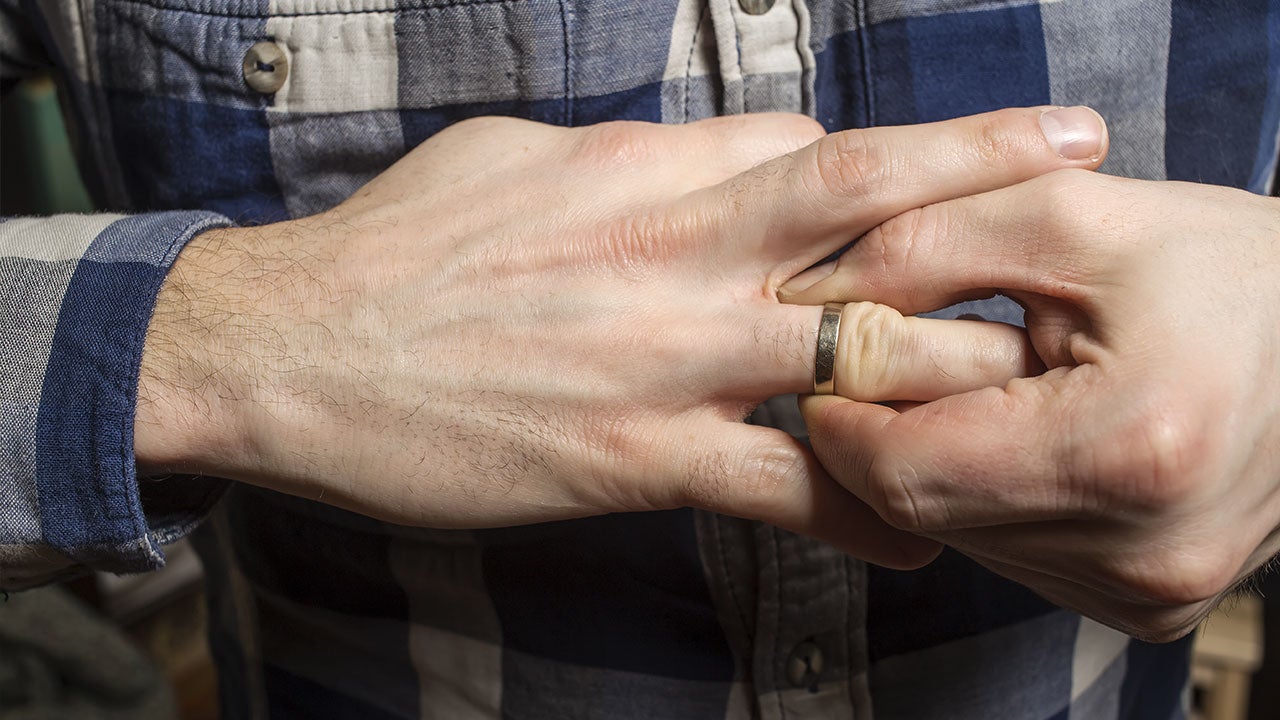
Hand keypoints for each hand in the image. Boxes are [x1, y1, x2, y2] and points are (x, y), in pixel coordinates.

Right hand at [136, 108, 1103, 567]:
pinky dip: (862, 512)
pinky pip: (780, 489)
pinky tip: (921, 537)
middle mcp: (669, 249)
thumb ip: (627, 155)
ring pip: (845, 349)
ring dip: (955, 357)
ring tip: (1044, 369)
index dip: (888, 159)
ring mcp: (659, 356)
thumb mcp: (514, 156)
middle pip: (858, 200)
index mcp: (639, 168)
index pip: (802, 146)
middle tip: (1082, 168)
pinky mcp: (631, 458)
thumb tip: (704, 149)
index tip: (955, 166)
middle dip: (982, 176)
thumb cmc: (399, 244)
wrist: (289, 349)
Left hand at [785, 168, 1279, 637]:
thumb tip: (809, 295)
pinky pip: (1014, 553)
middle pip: (923, 511)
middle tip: (887, 360)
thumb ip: (925, 244)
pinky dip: (991, 493)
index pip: (903, 470)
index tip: (825, 359)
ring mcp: (1151, 591)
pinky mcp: (1150, 604)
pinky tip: (1027, 431)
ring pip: (960, 536)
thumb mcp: (1072, 216)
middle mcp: (1144, 552)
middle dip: (882, 433)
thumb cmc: (1221, 267)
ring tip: (982, 385)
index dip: (839, 414)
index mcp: (1128, 452)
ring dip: (938, 462)